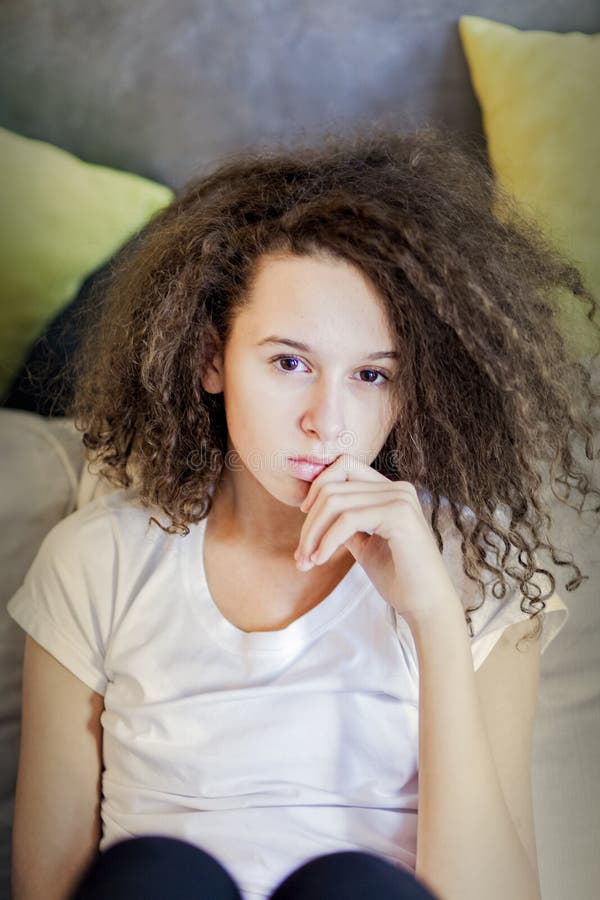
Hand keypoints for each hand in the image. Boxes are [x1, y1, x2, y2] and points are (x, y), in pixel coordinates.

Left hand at [294, 453, 462, 625]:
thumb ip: (345, 523)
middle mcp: (398, 488)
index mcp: (391, 491)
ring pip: (335, 501)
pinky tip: (320, 560)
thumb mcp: (365, 544)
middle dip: (309, 522)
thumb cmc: (398, 578)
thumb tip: (314, 510)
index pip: (344, 466)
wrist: (427, 606)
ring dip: (313, 534)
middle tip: (300, 555)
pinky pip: (347, 519)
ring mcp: (400, 499)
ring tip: (306, 561)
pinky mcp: (399, 515)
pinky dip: (327, 540)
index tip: (305, 517)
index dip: (318, 488)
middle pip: (333, 486)